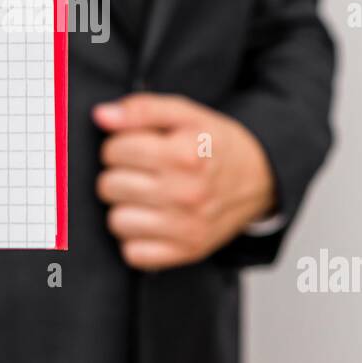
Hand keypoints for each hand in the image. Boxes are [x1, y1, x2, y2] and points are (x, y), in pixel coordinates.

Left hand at [93, 93, 275, 270]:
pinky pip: (133, 253)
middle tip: (141, 171)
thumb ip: (142, 109)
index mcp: (184, 154)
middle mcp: (187, 193)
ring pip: (116, 221)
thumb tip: (101, 116)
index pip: (114, 151)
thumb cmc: (214, 144)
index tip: (136, 147)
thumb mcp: (186, 114)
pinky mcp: (188, 252)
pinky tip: (152, 220)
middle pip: (109, 186)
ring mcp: (188, 227)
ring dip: (125, 207)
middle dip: (119, 174)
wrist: (259, 178)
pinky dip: (137, 238)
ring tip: (145, 195)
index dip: (119, 145)